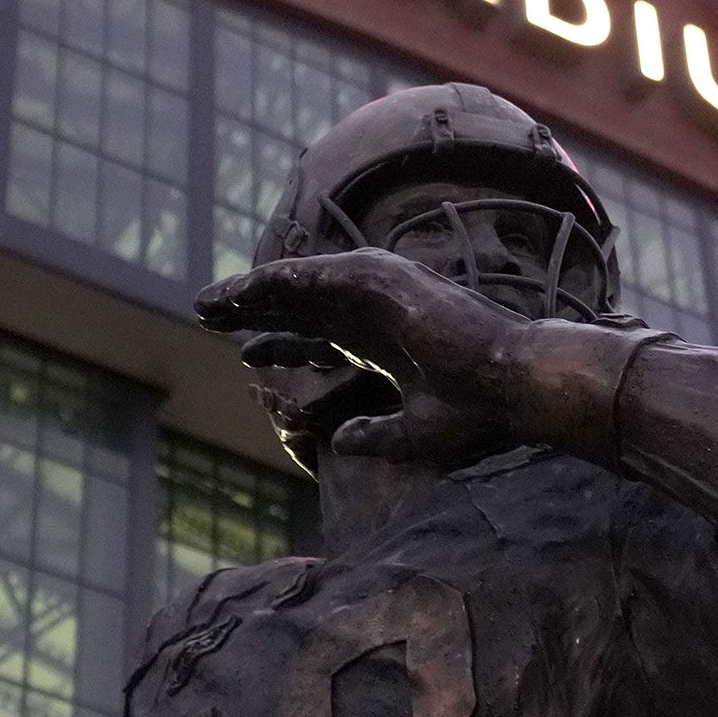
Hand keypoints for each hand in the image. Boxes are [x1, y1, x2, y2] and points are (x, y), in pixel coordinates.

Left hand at [196, 249, 525, 464]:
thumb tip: (338, 442)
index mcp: (383, 346)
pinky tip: (251, 288)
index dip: (278, 343)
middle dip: (253, 309)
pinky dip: (283, 279)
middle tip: (206, 312)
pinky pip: (319, 274)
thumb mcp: (413, 433)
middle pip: (299, 306)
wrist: (511, 387)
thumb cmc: (476, 412)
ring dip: (255, 289)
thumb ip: (373, 436)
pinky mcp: (385, 281)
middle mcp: (377, 315)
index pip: (318, 338)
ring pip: (301, 285)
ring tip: (212, 300)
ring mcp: (381, 295)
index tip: (243, 356)